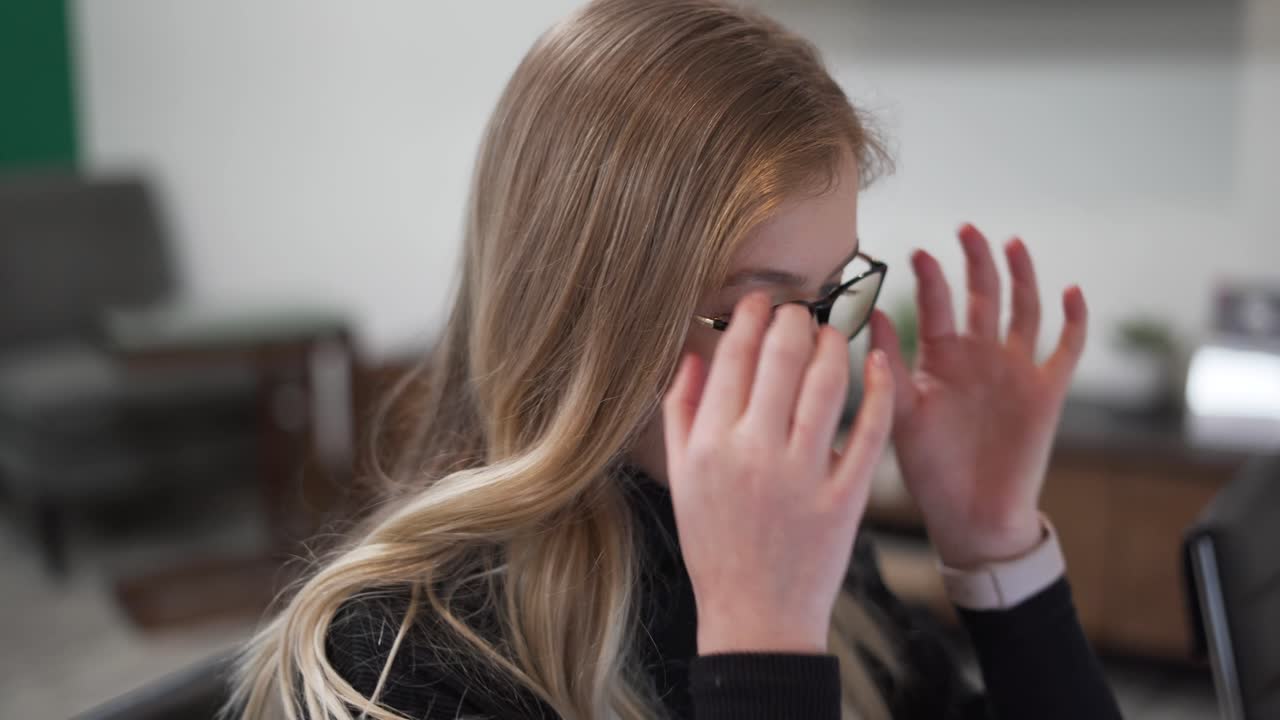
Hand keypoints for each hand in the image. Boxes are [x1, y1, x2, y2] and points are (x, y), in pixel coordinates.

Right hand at [663, 291, 895, 654]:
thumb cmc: (716, 546)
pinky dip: (879, 388)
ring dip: (832, 342)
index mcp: (710, 444)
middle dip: (793, 317)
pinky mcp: (845, 497)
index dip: (750, 315)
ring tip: (830, 333)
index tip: (760, 300)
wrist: (757, 617)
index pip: (733, 356)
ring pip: (826, 381)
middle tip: (798, 309)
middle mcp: (754, 452)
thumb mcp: (681, 479)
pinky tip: (879, 362)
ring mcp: (803, 475)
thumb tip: (692, 355)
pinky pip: (869, 429)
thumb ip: (681, 413)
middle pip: (781, 356)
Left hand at [869, 224, 1087, 568]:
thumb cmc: (930, 469)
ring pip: (1023, 310)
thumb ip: (888, 368)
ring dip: (1021, 277)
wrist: (972, 516)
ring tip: (1012, 244)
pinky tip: (1071, 292)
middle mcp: (979, 356)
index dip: (930, 279)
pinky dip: (1073, 321)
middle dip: (976, 263)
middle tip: (967, 230)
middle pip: (983, 295)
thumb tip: (871, 317)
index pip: (937, 306)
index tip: (917, 253)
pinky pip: (1065, 349)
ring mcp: (1015, 370)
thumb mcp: (900, 415)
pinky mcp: (1046, 391)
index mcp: (941, 358)